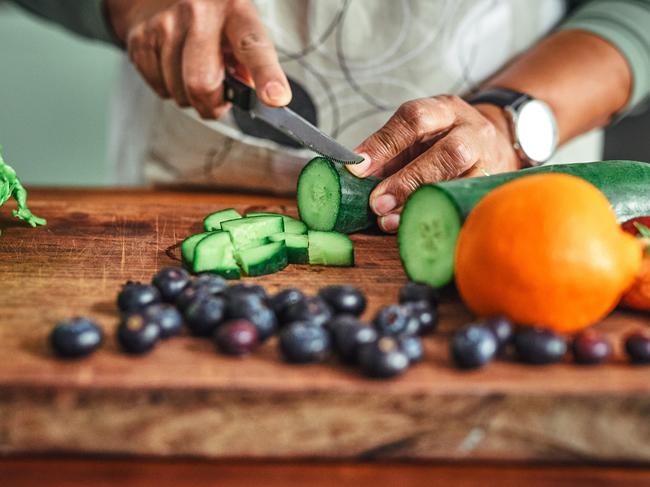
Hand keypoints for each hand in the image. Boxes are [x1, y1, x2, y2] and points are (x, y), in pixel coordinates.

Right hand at [106, 0, 291, 118]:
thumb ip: (251, 64)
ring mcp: (164, 25)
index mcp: (235, 10)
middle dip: (212, 105)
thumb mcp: (241, 28)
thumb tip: (251, 98)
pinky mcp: (140, 39)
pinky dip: (170, 88)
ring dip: (190, 96)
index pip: (253, 47)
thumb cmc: (212, 20)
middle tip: (218, 99)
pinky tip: (174, 66)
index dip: (266, 76)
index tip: (276, 98)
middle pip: (202, 85)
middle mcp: (197, 13)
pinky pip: (160, 89)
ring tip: (193, 70)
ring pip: (179, 93)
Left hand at [348, 96, 520, 232]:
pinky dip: (438, 216)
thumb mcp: (416, 136)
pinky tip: (417, 227)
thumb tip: (354, 176)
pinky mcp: (492, 186)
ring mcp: (488, 160)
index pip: (414, 119)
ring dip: (421, 203)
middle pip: (447, 152)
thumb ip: (387, 154)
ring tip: (390, 221)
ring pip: (461, 180)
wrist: (496, 142)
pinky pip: (466, 204)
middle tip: (377, 202)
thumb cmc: (443, 141)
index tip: (357, 168)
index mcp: (444, 110)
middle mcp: (471, 131)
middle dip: (408, 180)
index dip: (384, 144)